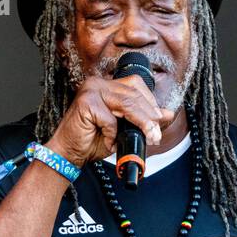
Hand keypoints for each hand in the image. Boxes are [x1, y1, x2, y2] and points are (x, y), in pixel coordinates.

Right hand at [45, 71, 176, 167]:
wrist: (69, 153)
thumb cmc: (94, 140)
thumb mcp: (124, 129)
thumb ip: (144, 119)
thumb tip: (167, 113)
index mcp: (107, 85)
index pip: (136, 84)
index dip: (151, 101)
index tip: (160, 120)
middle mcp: (98, 83)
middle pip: (134, 94)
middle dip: (150, 115)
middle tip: (157, 134)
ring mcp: (91, 90)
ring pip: (127, 104)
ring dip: (141, 123)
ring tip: (149, 137)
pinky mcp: (86, 103)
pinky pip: (110, 118)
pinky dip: (113, 133)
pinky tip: (111, 142)